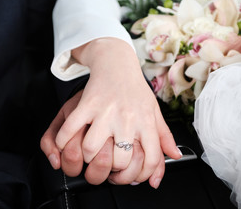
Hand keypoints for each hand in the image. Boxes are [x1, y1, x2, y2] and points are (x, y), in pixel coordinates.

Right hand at [53, 38, 181, 183]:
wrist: (117, 63)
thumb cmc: (136, 90)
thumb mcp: (155, 112)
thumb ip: (165, 137)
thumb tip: (176, 157)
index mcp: (146, 122)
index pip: (150, 160)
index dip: (141, 176)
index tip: (133, 177)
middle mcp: (128, 119)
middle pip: (119, 161)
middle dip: (113, 170)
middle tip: (109, 167)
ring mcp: (106, 112)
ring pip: (92, 150)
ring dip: (88, 158)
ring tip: (92, 154)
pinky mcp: (87, 104)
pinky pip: (70, 130)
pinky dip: (64, 141)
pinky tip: (68, 142)